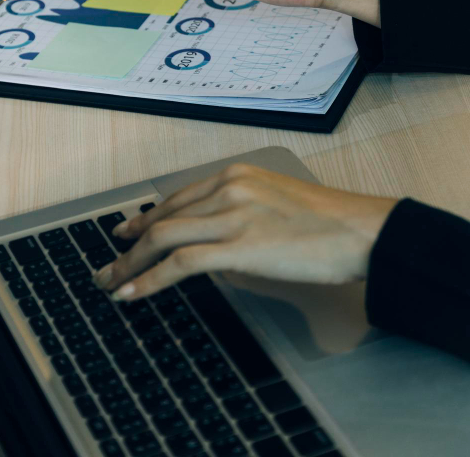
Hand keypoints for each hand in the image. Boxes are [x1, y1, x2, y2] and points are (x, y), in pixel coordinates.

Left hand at [93, 163, 396, 300]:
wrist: (360, 231)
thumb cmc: (329, 223)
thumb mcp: (277, 204)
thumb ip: (242, 214)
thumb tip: (216, 245)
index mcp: (237, 175)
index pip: (179, 197)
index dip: (148, 217)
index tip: (129, 232)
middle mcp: (229, 188)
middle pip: (164, 216)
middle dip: (130, 243)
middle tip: (109, 262)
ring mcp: (232, 214)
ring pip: (164, 237)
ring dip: (130, 264)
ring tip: (110, 283)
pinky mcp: (238, 245)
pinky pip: (179, 262)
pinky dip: (149, 279)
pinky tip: (132, 293)